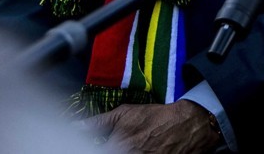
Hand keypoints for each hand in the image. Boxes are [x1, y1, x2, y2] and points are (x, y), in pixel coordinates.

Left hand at [87, 100, 221, 153]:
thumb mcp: (125, 113)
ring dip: (122, 151)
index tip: (90, 146)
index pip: (92, 151)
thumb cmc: (155, 117)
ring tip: (131, 146)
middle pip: (109, 153)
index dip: (89, 148)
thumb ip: (98, 122)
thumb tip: (75, 126)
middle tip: (117, 144)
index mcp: (116, 148)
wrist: (188, 125)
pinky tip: (141, 151)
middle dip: (109, 149)